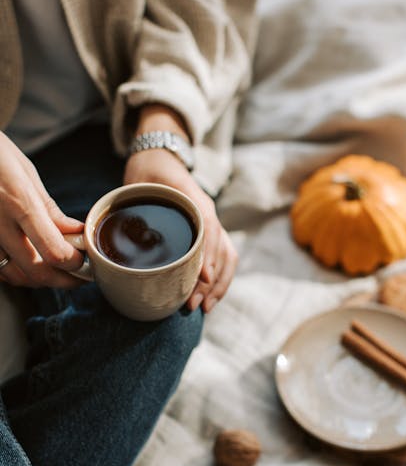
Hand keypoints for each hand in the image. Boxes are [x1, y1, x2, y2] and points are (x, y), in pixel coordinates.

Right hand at [0, 132, 83, 287]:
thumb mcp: (26, 174)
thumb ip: (49, 209)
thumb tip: (75, 232)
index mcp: (19, 203)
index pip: (53, 250)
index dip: (74, 264)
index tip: (85, 261)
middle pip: (36, 271)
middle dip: (64, 280)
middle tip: (78, 276)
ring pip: (14, 276)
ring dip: (40, 280)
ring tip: (57, 272)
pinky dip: (16, 274)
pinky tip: (29, 265)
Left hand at [123, 109, 237, 312]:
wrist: (160, 157)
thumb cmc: (147, 171)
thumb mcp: (137, 182)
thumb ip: (131, 206)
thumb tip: (120, 239)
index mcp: (194, 200)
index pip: (209, 230)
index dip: (207, 257)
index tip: (201, 280)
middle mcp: (208, 214)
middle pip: (222, 251)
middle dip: (211, 282)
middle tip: (193, 305)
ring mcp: (211, 224)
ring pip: (227, 257)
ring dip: (218, 285)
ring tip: (203, 308)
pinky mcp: (207, 233)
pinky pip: (222, 257)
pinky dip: (217, 279)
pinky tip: (206, 296)